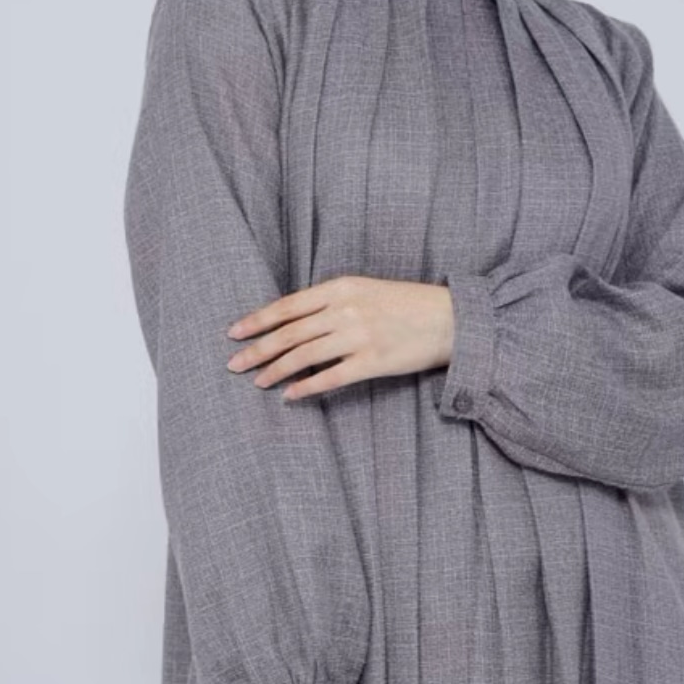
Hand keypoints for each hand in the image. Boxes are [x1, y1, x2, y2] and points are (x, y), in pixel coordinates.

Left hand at [227, 274, 454, 401]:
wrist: (450, 319)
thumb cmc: (405, 304)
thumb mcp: (364, 290)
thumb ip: (330, 302)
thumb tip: (293, 323)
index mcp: (341, 288)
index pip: (288, 306)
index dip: (257, 320)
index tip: (234, 332)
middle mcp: (346, 310)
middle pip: (289, 333)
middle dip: (257, 349)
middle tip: (234, 364)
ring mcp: (359, 336)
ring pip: (304, 356)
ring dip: (276, 370)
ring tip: (258, 382)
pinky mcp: (373, 362)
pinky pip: (330, 378)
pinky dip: (306, 388)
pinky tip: (289, 396)